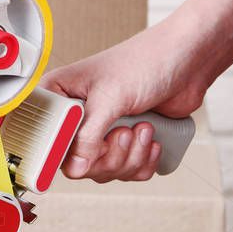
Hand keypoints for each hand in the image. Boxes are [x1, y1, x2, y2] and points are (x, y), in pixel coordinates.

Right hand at [44, 19, 206, 182]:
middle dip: (109, 155)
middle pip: (76, 163)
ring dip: (130, 157)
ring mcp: (100, 132)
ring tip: (143, 128)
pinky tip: (151, 138)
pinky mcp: (124, 143)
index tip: (88, 148)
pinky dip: (143, 161)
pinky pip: (126, 171)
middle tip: (124, 132)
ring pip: (103, 170)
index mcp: (60, 97)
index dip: (64, 151)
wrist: (189, 60)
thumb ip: (88, 135)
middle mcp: (76, 118)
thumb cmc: (146, 61)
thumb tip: (76, 167)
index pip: (44, 139)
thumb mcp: (110, 97)